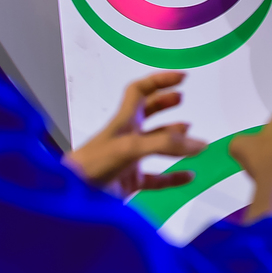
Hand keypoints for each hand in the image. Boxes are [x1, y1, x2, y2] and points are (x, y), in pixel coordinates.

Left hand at [64, 72, 206, 198]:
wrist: (72, 195)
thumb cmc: (92, 165)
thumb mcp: (130, 147)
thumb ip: (165, 144)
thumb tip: (198, 144)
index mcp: (123, 121)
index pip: (141, 91)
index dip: (160, 81)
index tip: (182, 78)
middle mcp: (127, 136)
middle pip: (147, 112)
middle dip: (165, 103)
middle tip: (181, 97)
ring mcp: (129, 159)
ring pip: (155, 145)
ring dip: (173, 138)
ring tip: (189, 133)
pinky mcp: (130, 181)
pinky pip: (158, 178)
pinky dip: (174, 177)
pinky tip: (187, 175)